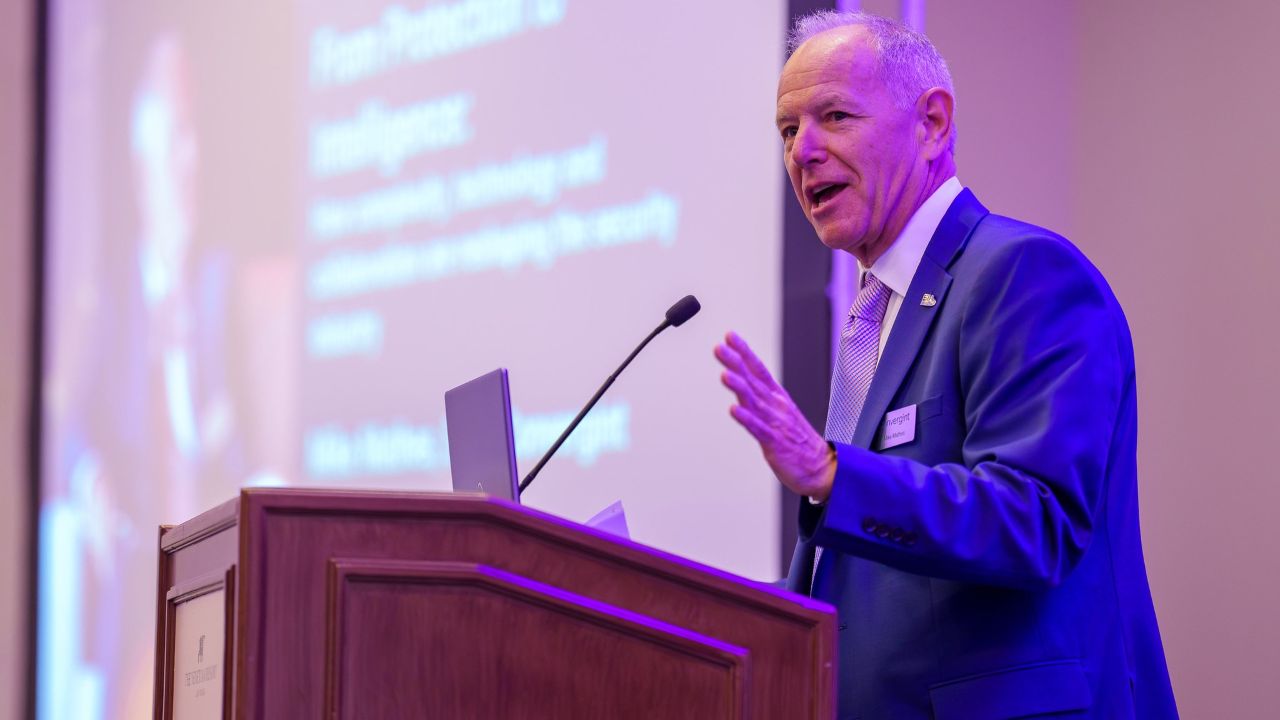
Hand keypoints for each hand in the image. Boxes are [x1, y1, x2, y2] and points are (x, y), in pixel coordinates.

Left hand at [714, 331, 835, 500]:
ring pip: (755, 402)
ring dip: (739, 387)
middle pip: (753, 380)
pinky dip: (747, 419)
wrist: (821, 468)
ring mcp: (776, 423)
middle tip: (720, 348)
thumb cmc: (797, 441)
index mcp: (778, 398)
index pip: (759, 369)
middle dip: (736, 363)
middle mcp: (776, 406)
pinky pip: (758, 429)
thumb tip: (741, 381)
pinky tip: (735, 410)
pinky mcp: (775, 443)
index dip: (744, 352)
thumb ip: (760, 397)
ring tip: (725, 374)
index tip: (730, 337)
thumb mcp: (779, 412)